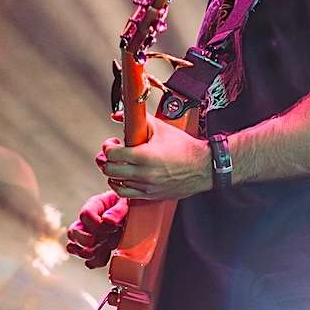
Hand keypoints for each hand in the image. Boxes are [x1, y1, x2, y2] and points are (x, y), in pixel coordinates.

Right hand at [66, 189, 129, 267]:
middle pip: (73, 232)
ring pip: (73, 247)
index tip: (112, 227)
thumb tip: (107, 220)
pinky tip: (106, 257)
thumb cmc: (131, 204)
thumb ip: (118, 210)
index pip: (85, 215)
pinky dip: (94, 262)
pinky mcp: (96, 249)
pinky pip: (87, 259)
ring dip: (87, 253)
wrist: (140, 214)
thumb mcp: (127, 203)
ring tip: (103, 250)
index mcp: (95, 205)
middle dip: (85, 240)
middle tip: (99, 241)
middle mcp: (88, 221)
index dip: (96, 224)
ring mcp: (90, 236)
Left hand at [96, 117, 213, 201]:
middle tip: (113, 153)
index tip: (113, 143)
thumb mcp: (161, 127)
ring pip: (115, 183)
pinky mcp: (150, 195)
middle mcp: (143, 174)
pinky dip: (121, 185)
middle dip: (107, 159)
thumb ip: (138, 119)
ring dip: (113, 173)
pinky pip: (125, 194)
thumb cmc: (184, 147)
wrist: (203, 167)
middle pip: (110, 169)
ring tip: (118, 164)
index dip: (109, 147)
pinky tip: (124, 177)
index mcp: (144, 156)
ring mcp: (146, 186)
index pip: (112, 154)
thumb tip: (118, 114)